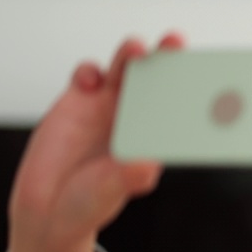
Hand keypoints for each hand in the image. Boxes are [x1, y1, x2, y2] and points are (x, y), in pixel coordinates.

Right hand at [5, 33, 184, 251]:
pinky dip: (89, 71)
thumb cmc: (89, 202)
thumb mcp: (109, 192)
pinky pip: (88, 75)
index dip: (190, 91)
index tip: (203, 79)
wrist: (48, 207)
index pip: (178, 109)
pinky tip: (89, 82)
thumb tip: (147, 166)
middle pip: (156, 80)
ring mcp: (108, 107)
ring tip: (136, 50)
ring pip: (125, 70)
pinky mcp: (78, 100)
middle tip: (175, 44)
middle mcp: (136, 119)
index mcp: (154, 139)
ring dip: (131, 56)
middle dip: (167, 60)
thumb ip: (127, 178)